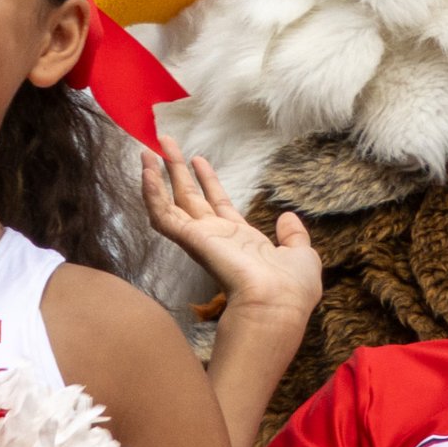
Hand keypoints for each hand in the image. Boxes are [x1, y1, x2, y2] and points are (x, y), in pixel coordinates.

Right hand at [141, 136, 320, 326]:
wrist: (277, 303)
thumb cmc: (292, 288)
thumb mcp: (301, 254)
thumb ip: (293, 235)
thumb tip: (287, 218)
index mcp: (241, 240)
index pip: (218, 205)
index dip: (208, 181)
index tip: (199, 159)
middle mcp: (217, 237)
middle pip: (190, 197)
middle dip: (178, 170)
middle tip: (165, 143)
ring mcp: (201, 239)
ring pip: (171, 202)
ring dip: (158, 176)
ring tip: (147, 149)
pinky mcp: (190, 240)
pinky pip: (163, 215)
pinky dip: (151, 194)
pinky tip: (146, 171)